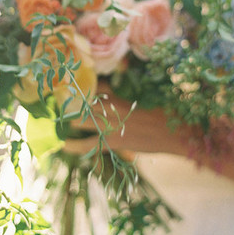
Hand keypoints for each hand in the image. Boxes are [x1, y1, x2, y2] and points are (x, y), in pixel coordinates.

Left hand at [65, 81, 187, 155]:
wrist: (173, 133)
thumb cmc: (163, 117)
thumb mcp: (144, 103)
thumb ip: (125, 101)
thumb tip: (113, 98)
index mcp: (120, 98)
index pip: (96, 88)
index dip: (84, 90)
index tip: (74, 91)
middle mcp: (112, 108)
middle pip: (84, 103)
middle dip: (71, 105)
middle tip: (60, 106)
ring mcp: (111, 125)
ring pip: (82, 120)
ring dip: (71, 121)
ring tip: (61, 123)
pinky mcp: (113, 141)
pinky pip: (89, 144)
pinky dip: (75, 146)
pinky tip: (64, 146)